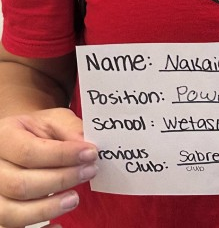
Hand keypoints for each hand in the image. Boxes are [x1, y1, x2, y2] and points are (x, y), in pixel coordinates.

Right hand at [0, 108, 97, 227]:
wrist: (22, 141)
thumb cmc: (38, 131)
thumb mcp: (53, 120)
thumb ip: (69, 129)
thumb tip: (85, 146)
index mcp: (4, 138)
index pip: (28, 152)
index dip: (61, 156)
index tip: (90, 153)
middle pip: (20, 185)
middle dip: (60, 180)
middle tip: (89, 172)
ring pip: (12, 213)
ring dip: (47, 209)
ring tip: (74, 199)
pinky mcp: (2, 213)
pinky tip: (58, 226)